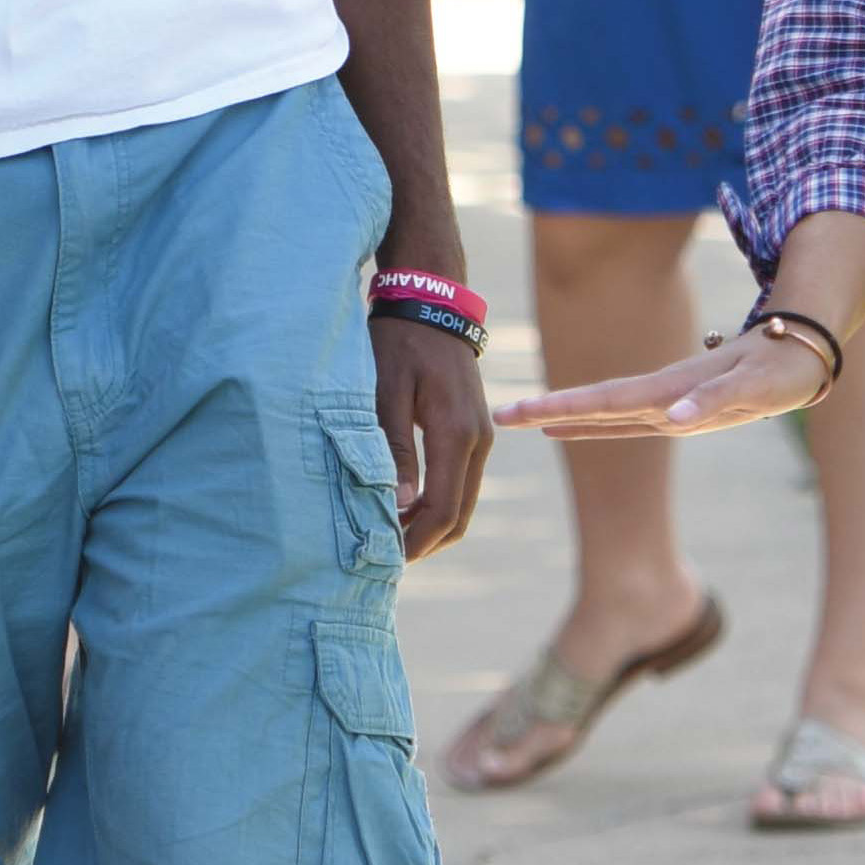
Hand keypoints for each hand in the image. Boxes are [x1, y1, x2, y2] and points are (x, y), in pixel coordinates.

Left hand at [374, 312, 491, 560]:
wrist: (433, 303)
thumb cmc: (401, 343)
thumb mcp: (386, 392)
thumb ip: (392, 449)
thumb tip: (397, 505)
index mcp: (456, 434)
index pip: (442, 510)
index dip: (415, 543)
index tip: (384, 560)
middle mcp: (478, 442)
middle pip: (458, 516)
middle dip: (424, 544)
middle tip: (382, 558)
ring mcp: (482, 438)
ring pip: (462, 502)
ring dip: (430, 526)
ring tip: (388, 535)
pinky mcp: (474, 433)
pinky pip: (460, 482)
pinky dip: (437, 504)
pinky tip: (403, 506)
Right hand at [497, 322, 836, 441]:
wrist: (801, 353)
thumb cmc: (781, 371)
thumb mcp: (754, 389)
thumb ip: (714, 401)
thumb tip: (674, 417)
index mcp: (670, 391)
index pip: (605, 401)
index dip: (563, 408)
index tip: (523, 412)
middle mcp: (661, 396)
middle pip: (593, 404)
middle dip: (547, 410)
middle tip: (502, 416)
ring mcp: (666, 403)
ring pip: (602, 411)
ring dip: (563, 417)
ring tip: (524, 422)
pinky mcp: (677, 410)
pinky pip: (622, 418)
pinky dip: (590, 424)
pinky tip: (568, 431)